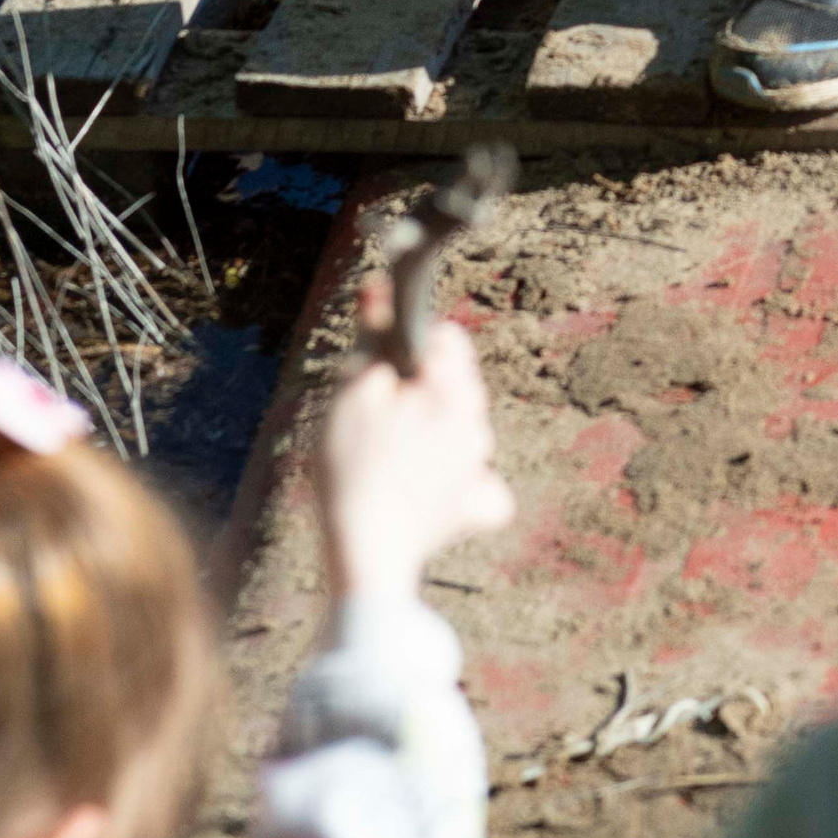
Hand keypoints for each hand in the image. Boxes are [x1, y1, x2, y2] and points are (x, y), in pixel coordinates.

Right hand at [315, 300, 514, 605]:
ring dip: (436, 437)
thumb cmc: (352, 466)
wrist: (366, 555)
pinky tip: (427, 497)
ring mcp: (485, 468)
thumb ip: (373, 335)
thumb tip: (380, 282)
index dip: (408, 348)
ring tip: (394, 464)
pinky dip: (459, 487)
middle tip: (380, 426)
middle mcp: (480, 423)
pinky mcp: (482, 508)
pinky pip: (480, 484)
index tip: (382, 377)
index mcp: (455, 388)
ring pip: (463, 431)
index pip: (447, 338)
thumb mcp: (352, 392)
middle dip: (422, 393)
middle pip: (457, 384)